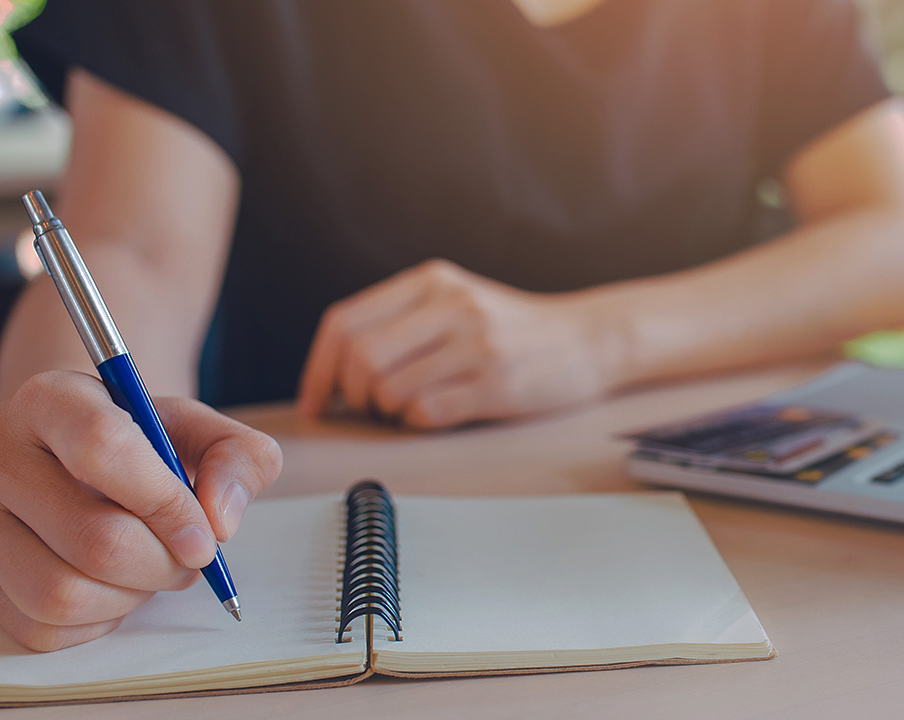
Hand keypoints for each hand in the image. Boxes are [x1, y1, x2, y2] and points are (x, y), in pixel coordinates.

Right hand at [0, 371, 281, 650]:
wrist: (76, 455)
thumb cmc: (143, 442)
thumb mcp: (201, 430)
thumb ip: (237, 458)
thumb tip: (220, 521)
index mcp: (50, 399)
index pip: (104, 448)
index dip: (167, 504)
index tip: (205, 536)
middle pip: (93, 540)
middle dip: (162, 563)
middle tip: (188, 557)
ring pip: (62, 595)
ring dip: (131, 596)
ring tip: (151, 568)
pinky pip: (42, 628)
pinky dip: (97, 620)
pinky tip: (113, 584)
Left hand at [298, 259, 621, 427]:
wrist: (586, 340)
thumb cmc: (511, 329)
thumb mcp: (454, 301)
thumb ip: (401, 321)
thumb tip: (334, 372)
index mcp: (430, 281)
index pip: (345, 321)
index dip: (318, 369)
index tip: (317, 401)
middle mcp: (450, 305)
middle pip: (360, 356)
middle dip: (352, 394)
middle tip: (367, 408)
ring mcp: (474, 343)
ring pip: (389, 389)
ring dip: (387, 412)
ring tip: (408, 407)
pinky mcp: (495, 383)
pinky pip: (426, 413)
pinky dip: (417, 421)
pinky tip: (435, 413)